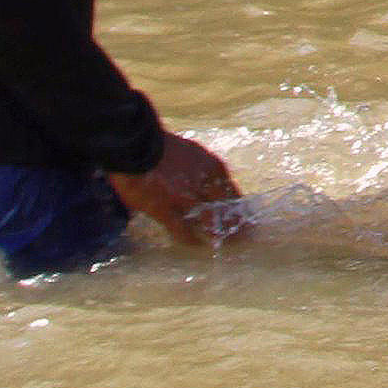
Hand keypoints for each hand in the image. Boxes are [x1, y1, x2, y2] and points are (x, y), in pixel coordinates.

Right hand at [108, 130, 247, 246]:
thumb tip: (212, 182)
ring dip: (217, 234)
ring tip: (223, 244)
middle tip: (243, 237)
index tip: (248, 220)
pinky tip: (196, 244)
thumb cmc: (164, 147)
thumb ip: (204, 170)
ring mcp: (185, 198)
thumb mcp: (194, 153)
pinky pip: (182, 230)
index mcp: (214, 169)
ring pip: (210, 222)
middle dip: (236, 226)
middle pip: (227, 211)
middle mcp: (205, 184)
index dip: (241, 210)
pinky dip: (190, 239)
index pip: (234, 195)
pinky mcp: (166, 209)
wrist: (138, 143)